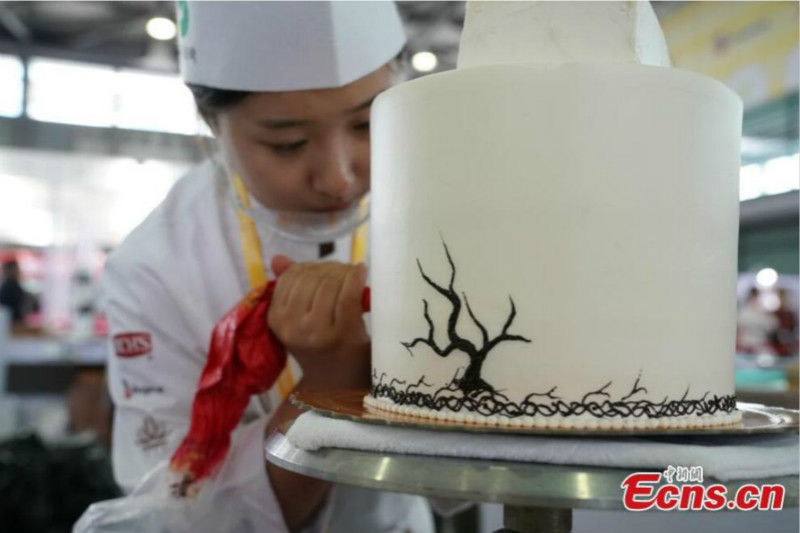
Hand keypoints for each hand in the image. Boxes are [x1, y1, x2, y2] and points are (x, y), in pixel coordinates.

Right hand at [267, 255, 369, 389]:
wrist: (341, 383)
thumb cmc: (323, 345)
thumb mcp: (299, 318)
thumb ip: (289, 286)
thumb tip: (277, 258)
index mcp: (276, 319)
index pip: (291, 276)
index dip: (311, 267)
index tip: (327, 271)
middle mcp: (292, 326)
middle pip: (312, 277)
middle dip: (331, 268)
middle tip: (345, 273)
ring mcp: (316, 331)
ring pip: (329, 282)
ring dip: (344, 272)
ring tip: (353, 277)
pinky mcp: (341, 334)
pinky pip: (348, 294)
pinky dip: (356, 278)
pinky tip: (362, 274)